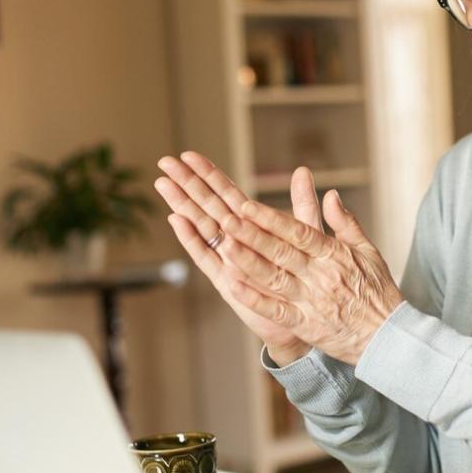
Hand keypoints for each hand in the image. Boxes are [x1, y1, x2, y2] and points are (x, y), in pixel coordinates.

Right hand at [154, 153, 320, 365]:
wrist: (305, 318)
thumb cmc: (305, 277)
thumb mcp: (308, 235)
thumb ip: (303, 204)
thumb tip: (303, 170)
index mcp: (253, 226)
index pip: (227, 194)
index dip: (209, 174)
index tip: (189, 155)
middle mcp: (235, 240)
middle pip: (207, 205)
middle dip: (187, 183)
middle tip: (165, 162)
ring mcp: (228, 260)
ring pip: (201, 226)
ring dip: (182, 205)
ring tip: (163, 184)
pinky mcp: (226, 280)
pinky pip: (206, 256)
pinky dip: (191, 238)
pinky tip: (176, 220)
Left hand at [217, 189, 403, 365]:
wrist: (389, 336)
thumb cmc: (379, 292)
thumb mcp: (368, 251)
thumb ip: (346, 223)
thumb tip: (330, 194)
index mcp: (334, 255)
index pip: (298, 232)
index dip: (271, 219)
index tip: (248, 206)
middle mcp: (320, 276)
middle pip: (281, 252)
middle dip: (252, 235)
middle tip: (227, 219)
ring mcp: (311, 301)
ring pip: (274, 278)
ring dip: (248, 262)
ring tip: (225, 247)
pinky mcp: (306, 325)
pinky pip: (276, 310)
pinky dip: (255, 299)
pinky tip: (234, 286)